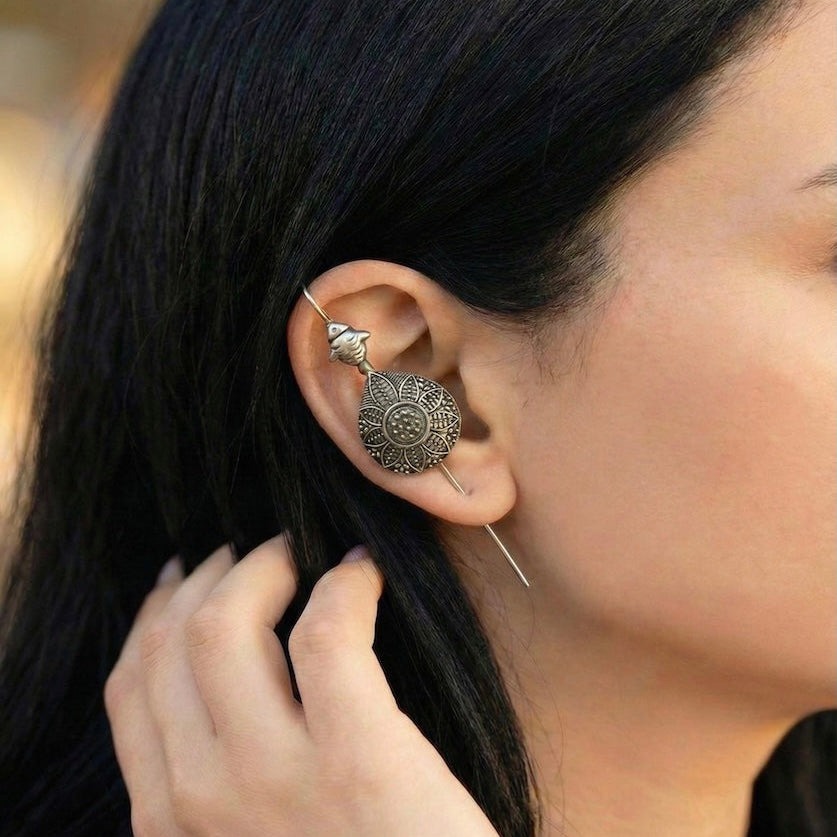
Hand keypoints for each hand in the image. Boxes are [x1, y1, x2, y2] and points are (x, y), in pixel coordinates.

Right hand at [104, 534, 500, 836]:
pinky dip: (347, 585)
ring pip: (224, 625)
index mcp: (169, 818)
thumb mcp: (251, 828)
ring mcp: (274, 783)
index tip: (191, 574)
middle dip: (212, 574)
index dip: (159, 610)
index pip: (132, 684)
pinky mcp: (357, 764)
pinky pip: (327, 634)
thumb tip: (222, 663)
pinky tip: (366, 573)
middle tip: (260, 551)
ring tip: (302, 553)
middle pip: (172, 642)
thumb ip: (221, 765)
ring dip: (265, 566)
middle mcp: (201, 800)